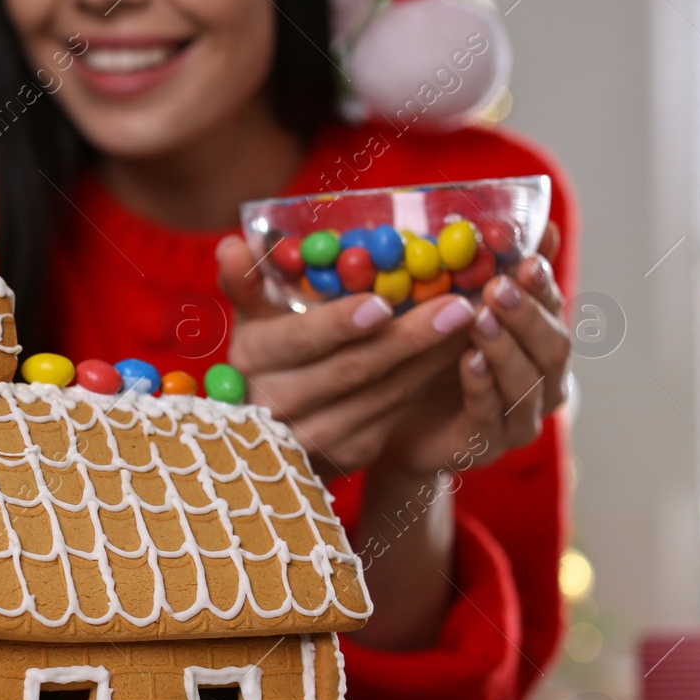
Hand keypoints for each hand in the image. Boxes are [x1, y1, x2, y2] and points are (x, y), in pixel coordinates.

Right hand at [217, 235, 477, 479]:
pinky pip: (395, 413)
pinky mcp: (349, 454)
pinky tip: (453, 351)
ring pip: (382, 394)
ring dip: (429, 357)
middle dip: (410, 336)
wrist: (274, 429)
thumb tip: (231, 245)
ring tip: (468, 320)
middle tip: (458, 304)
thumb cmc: (271, 354)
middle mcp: (276, 405)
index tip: (383, 303)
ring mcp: (314, 436)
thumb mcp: (253, 319)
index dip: (340, 324)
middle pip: (352, 370)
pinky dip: (426, 380)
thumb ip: (246, 282)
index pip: (299, 340)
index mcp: (251, 360)